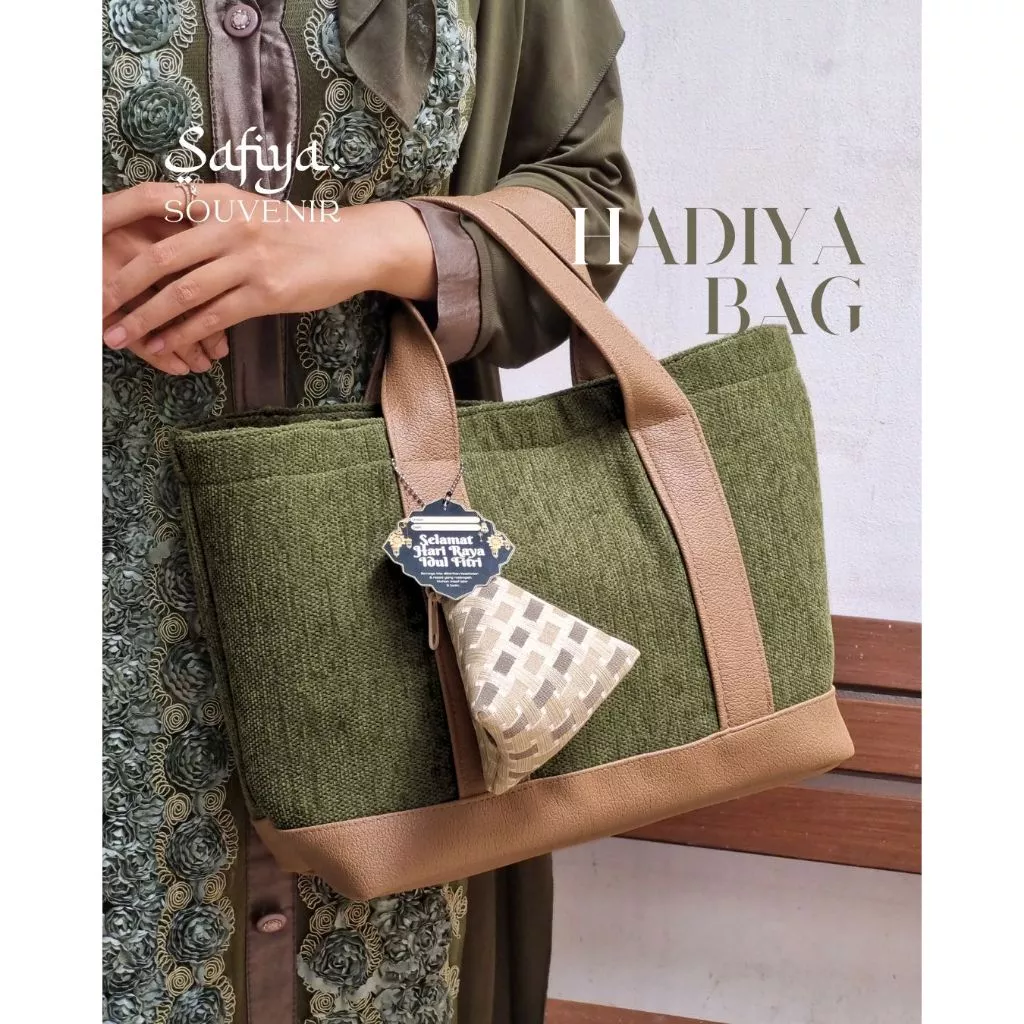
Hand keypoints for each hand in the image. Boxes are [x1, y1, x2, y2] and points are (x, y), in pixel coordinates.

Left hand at [101, 183, 436, 361]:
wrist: (350, 246)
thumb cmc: (296, 232)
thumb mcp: (249, 212)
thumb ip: (206, 223)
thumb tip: (158, 242)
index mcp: (220, 197)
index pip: (152, 197)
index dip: (112, 214)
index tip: (82, 236)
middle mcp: (231, 223)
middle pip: (161, 256)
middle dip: (121, 287)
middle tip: (96, 308)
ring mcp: (250, 259)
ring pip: (184, 292)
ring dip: (147, 318)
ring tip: (122, 336)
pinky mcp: (267, 293)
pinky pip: (214, 316)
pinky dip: (185, 333)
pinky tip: (166, 344)